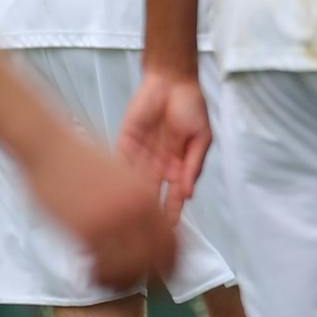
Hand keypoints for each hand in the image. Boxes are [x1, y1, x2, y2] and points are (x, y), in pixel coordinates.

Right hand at [21, 127, 177, 289]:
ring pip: (130, 267)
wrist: (50, 148)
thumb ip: (139, 199)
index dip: (171, 260)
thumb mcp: (124, 175)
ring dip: (126, 278)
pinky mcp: (83, 230)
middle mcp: (134, 209)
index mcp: (146, 194)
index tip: (166, 269)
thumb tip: (151, 227)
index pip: (172, 239)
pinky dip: (103, 275)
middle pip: (156, 257)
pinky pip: (102, 265)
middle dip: (153, 273)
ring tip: (119, 281)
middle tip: (145, 281)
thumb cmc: (82, 158)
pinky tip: (98, 275)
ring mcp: (109, 221)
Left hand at [117, 67, 211, 222]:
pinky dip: (118, 180)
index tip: (169, 229)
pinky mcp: (125, 144)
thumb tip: (189, 192)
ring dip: (132, 200)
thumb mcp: (202, 137)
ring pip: (135, 183)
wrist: (171, 81)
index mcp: (178, 164)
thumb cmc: (191, 106)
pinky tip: (115, 196)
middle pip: (152, 194)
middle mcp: (158, 164)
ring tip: (128, 221)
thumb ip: (195, 164)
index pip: (174, 194)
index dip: (171, 211)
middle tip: (144, 234)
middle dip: (148, 213)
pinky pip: (121, 165)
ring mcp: (140, 156)